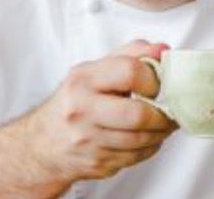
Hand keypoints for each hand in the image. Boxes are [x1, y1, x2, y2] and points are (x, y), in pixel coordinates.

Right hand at [17, 40, 176, 182]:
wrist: (42, 143)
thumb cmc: (77, 100)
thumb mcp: (96, 69)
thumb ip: (131, 54)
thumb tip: (163, 49)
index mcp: (83, 79)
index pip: (130, 72)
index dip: (153, 79)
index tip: (157, 84)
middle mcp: (81, 110)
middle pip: (137, 114)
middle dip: (163, 115)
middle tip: (170, 111)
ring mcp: (87, 140)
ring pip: (141, 140)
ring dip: (161, 133)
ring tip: (163, 123)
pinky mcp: (96, 163)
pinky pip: (136, 157)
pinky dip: (150, 147)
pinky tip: (147, 138)